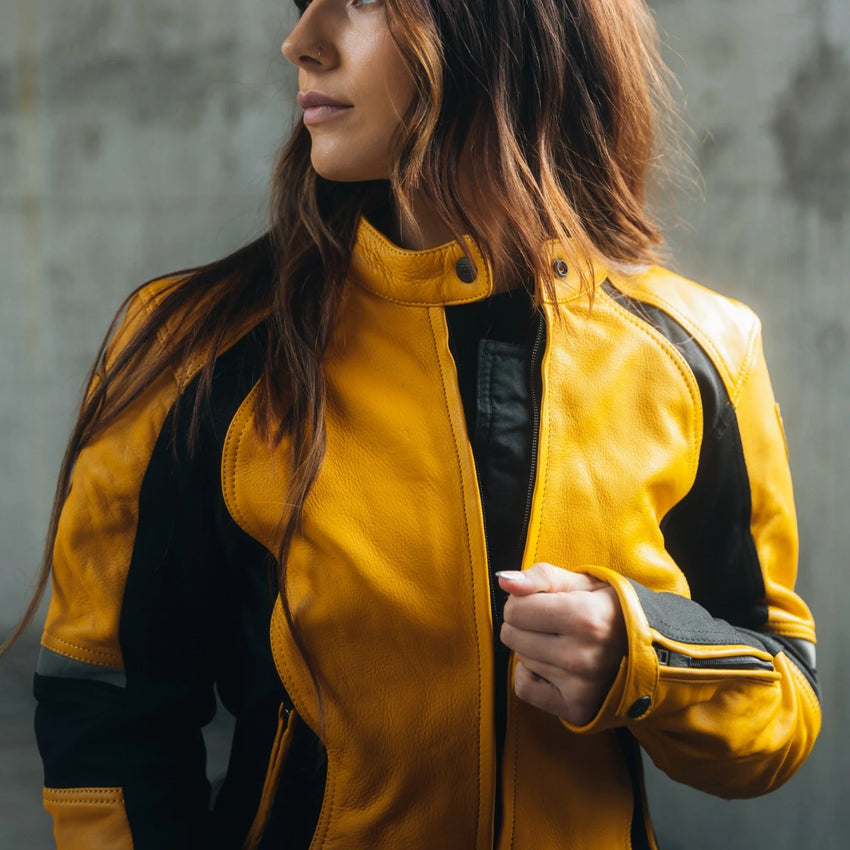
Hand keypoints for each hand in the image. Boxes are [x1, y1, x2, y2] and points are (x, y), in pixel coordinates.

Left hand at [497, 563, 626, 725]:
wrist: (652, 650)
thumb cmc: (610, 610)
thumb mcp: (582, 583)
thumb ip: (540, 577)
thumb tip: (505, 580)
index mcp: (584, 617)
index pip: (515, 610)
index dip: (523, 602)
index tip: (543, 603)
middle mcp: (581, 656)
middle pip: (512, 636)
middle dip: (525, 625)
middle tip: (553, 623)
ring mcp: (580, 687)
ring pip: (520, 659)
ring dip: (532, 648)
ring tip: (562, 642)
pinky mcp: (577, 708)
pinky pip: (523, 688)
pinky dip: (531, 675)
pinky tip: (552, 666)